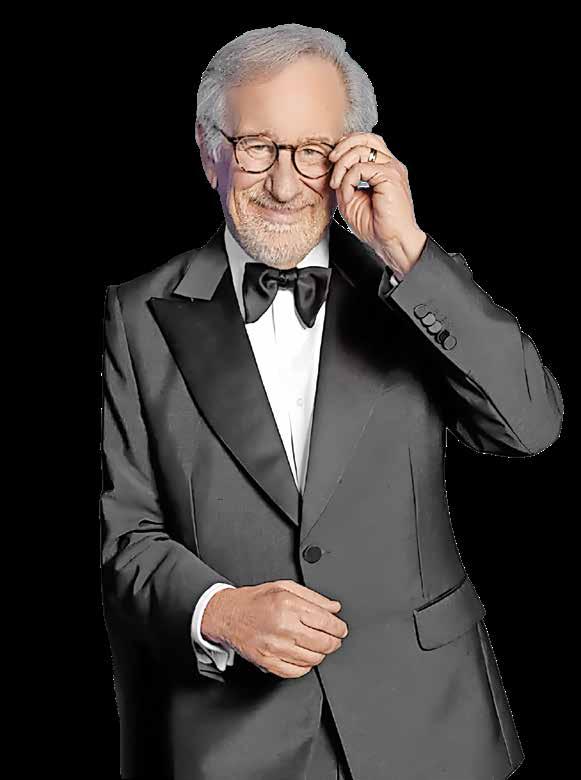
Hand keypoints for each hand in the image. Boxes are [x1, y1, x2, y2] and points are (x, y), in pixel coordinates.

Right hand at [201, 579, 348, 678]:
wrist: (230, 614)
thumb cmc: (256, 600)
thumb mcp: (285, 588)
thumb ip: (314, 598)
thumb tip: (334, 608)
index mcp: (289, 605)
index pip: (326, 622)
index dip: (339, 628)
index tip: (341, 629)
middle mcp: (283, 627)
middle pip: (323, 643)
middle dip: (334, 642)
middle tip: (334, 639)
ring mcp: (275, 647)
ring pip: (312, 659)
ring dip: (320, 654)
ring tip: (317, 645)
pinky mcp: (268, 662)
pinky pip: (296, 671)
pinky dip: (305, 666)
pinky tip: (303, 656)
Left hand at [328, 132, 426, 277]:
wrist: (391, 242)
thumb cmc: (376, 226)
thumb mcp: (351, 199)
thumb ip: (345, 181)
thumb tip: (333, 169)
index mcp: (383, 169)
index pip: (366, 142)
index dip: (346, 145)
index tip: (332, 161)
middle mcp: (390, 165)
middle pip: (365, 137)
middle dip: (343, 146)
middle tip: (331, 161)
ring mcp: (392, 169)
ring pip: (362, 148)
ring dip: (342, 165)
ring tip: (337, 184)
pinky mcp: (391, 176)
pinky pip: (361, 168)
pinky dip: (349, 180)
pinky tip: (348, 194)